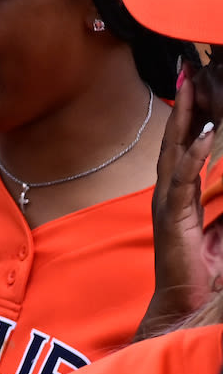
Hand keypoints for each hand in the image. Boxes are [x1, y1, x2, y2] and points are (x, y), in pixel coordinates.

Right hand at [143, 60, 220, 333]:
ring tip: (192, 87)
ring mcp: (168, 203)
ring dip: (184, 118)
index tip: (198, 82)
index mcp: (181, 193)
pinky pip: (182, 179)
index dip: (192, 114)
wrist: (186, 305)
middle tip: (188, 68)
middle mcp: (169, 192)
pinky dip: (193, 155)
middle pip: (175, 138)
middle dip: (184, 102)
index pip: (186, 144)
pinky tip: (205, 134)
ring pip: (175, 150)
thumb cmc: (203, 271)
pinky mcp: (172, 217)